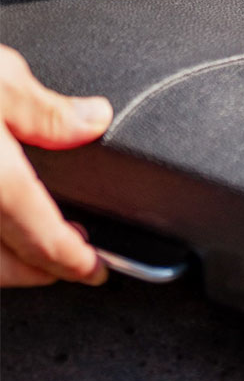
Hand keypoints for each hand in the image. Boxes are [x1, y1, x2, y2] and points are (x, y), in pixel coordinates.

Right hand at [0, 46, 110, 286]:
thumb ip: (44, 108)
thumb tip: (94, 122)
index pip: (39, 237)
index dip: (72, 261)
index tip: (96, 271)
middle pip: (1, 264)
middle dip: (40, 272)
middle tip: (74, 263)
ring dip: (7, 261)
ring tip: (38, 247)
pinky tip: (4, 223)